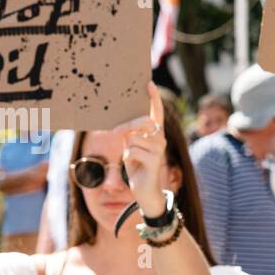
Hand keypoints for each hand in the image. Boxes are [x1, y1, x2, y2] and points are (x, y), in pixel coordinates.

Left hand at [113, 82, 166, 217]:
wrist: (144, 190)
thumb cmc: (137, 166)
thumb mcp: (130, 147)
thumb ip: (129, 134)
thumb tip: (122, 126)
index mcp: (155, 133)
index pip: (157, 112)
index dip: (153, 98)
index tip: (149, 83)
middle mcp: (160, 138)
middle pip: (143, 121)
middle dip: (127, 126)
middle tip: (114, 132)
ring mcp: (159, 149)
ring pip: (134, 137)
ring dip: (127, 146)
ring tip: (130, 157)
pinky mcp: (155, 160)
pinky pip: (133, 150)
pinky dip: (127, 156)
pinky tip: (132, 164)